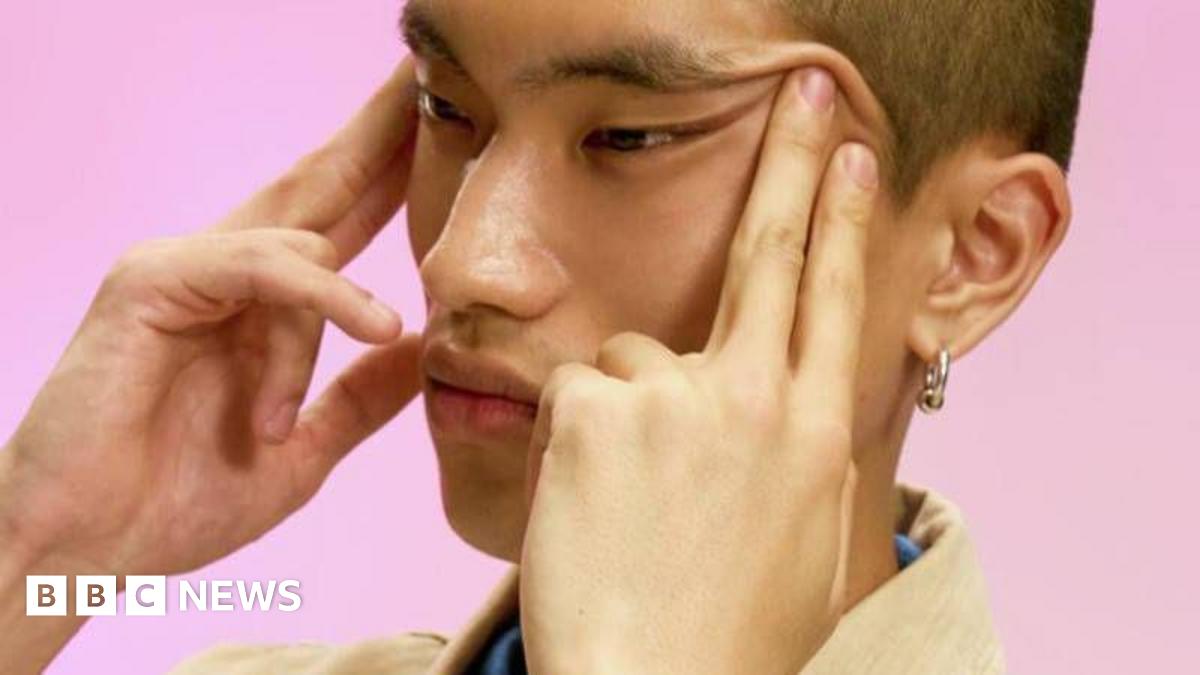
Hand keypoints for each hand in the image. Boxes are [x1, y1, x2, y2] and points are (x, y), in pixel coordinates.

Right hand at [0, 59, 421, 581]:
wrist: (84, 551)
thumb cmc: (176, 503)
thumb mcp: (303, 450)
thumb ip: (360, 399)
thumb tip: (424, 353)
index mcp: (258, 308)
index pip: (338, 222)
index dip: (390, 175)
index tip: (446, 139)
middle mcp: (224, 274)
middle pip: (317, 186)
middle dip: (377, 136)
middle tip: (426, 82)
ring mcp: (184, 269)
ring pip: (302, 240)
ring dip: (347, 298)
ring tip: (384, 331)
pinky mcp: (151, 279)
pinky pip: (260, 266)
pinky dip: (321, 293)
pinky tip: (372, 321)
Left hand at [519, 68, 878, 673]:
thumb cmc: (728, 632)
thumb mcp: (806, 545)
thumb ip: (805, 456)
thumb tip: (804, 395)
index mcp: (812, 433)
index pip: (834, 298)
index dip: (843, 219)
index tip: (850, 155)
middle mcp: (753, 398)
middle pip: (769, 254)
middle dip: (792, 163)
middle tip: (806, 90)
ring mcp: (672, 397)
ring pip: (632, 360)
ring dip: (622, 417)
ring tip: (624, 507)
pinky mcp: (590, 408)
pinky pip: (574, 394)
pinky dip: (572, 441)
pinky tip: (585, 506)